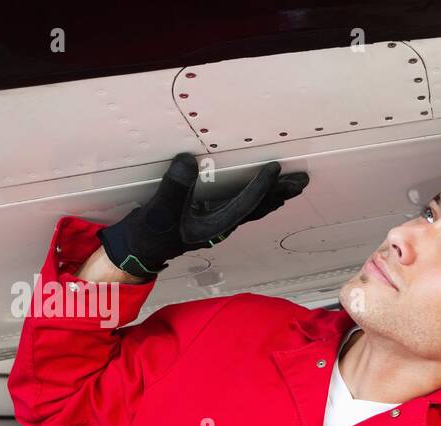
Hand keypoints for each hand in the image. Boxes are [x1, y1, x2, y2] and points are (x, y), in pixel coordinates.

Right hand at [97, 153, 308, 278]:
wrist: (139, 250)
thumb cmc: (150, 234)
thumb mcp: (160, 210)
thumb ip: (174, 187)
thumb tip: (188, 161)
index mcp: (213, 226)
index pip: (244, 204)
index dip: (261, 186)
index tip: (275, 169)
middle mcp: (221, 225)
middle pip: (257, 208)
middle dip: (280, 193)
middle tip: (301, 180)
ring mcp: (217, 221)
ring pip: (253, 207)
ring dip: (273, 195)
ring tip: (292, 184)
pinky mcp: (210, 216)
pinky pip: (241, 205)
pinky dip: (257, 196)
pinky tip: (265, 192)